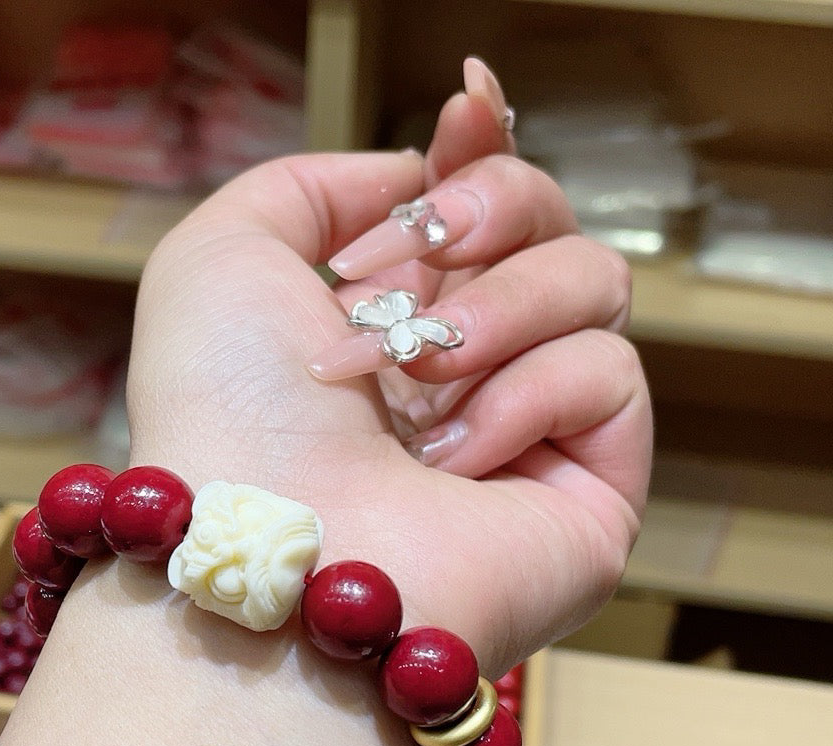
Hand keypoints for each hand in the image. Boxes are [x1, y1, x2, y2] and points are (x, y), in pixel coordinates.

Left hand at [128, 66, 649, 673]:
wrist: (271, 553)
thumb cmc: (226, 411)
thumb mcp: (223, 258)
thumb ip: (307, 190)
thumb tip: (411, 180)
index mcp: (393, 324)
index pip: (477, 213)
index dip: (483, 153)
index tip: (467, 104)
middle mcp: (468, 374)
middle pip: (552, 225)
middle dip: (494, 206)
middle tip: (428, 246)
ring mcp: (533, 430)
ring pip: (595, 283)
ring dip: (498, 309)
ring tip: (424, 378)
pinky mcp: (591, 489)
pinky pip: (610, 377)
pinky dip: (524, 399)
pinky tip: (452, 463)